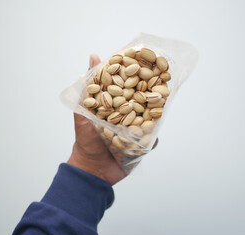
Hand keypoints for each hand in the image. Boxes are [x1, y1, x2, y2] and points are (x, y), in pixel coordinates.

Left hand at [67, 54, 157, 184]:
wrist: (91, 169)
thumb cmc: (85, 140)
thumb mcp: (83, 110)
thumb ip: (88, 86)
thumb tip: (93, 55)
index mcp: (116, 104)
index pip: (128, 85)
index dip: (136, 73)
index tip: (144, 60)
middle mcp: (127, 115)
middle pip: (143, 99)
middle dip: (151, 90)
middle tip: (160, 78)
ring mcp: (135, 130)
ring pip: (150, 118)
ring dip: (155, 112)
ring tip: (161, 103)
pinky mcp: (140, 145)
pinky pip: (151, 139)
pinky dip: (152, 137)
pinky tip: (150, 134)